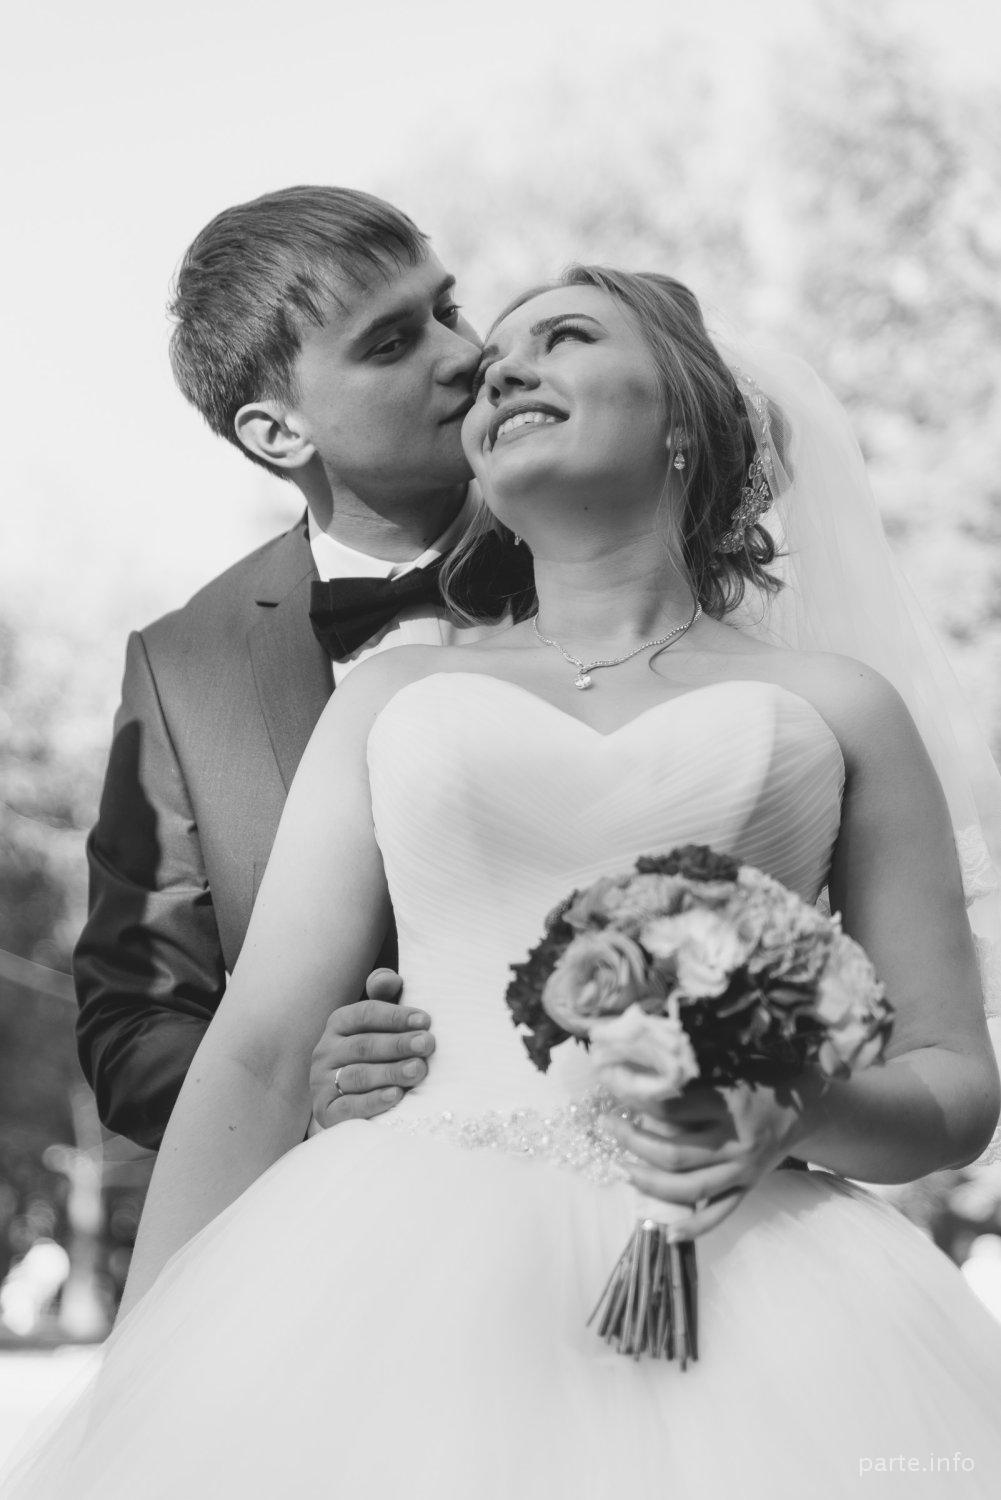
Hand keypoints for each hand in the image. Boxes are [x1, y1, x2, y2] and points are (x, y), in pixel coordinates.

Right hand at [309, 969, 434, 1130]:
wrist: (350, 1101)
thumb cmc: (375, 1054)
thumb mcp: (380, 1024)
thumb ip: (385, 997)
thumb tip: (389, 979)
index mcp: (338, 1023)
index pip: (366, 1014)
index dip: (396, 1016)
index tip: (426, 1020)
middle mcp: (325, 1051)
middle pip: (364, 1045)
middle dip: (399, 1044)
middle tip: (428, 1044)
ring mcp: (322, 1082)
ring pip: (357, 1075)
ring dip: (390, 1072)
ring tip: (419, 1070)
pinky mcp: (326, 1112)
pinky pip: (348, 1107)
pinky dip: (373, 1102)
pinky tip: (396, 1097)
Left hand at [606, 1081, 817, 1239]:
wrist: (806, 1106)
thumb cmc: (762, 1078)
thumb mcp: (730, 1065)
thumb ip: (693, 1075)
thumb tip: (643, 1077)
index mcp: (730, 1105)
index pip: (672, 1108)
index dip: (638, 1100)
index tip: (614, 1089)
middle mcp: (736, 1143)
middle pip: (674, 1155)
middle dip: (632, 1143)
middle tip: (607, 1127)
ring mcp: (742, 1171)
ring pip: (688, 1188)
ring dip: (649, 1182)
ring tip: (623, 1168)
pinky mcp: (748, 1188)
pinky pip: (719, 1214)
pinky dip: (695, 1229)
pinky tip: (668, 1233)